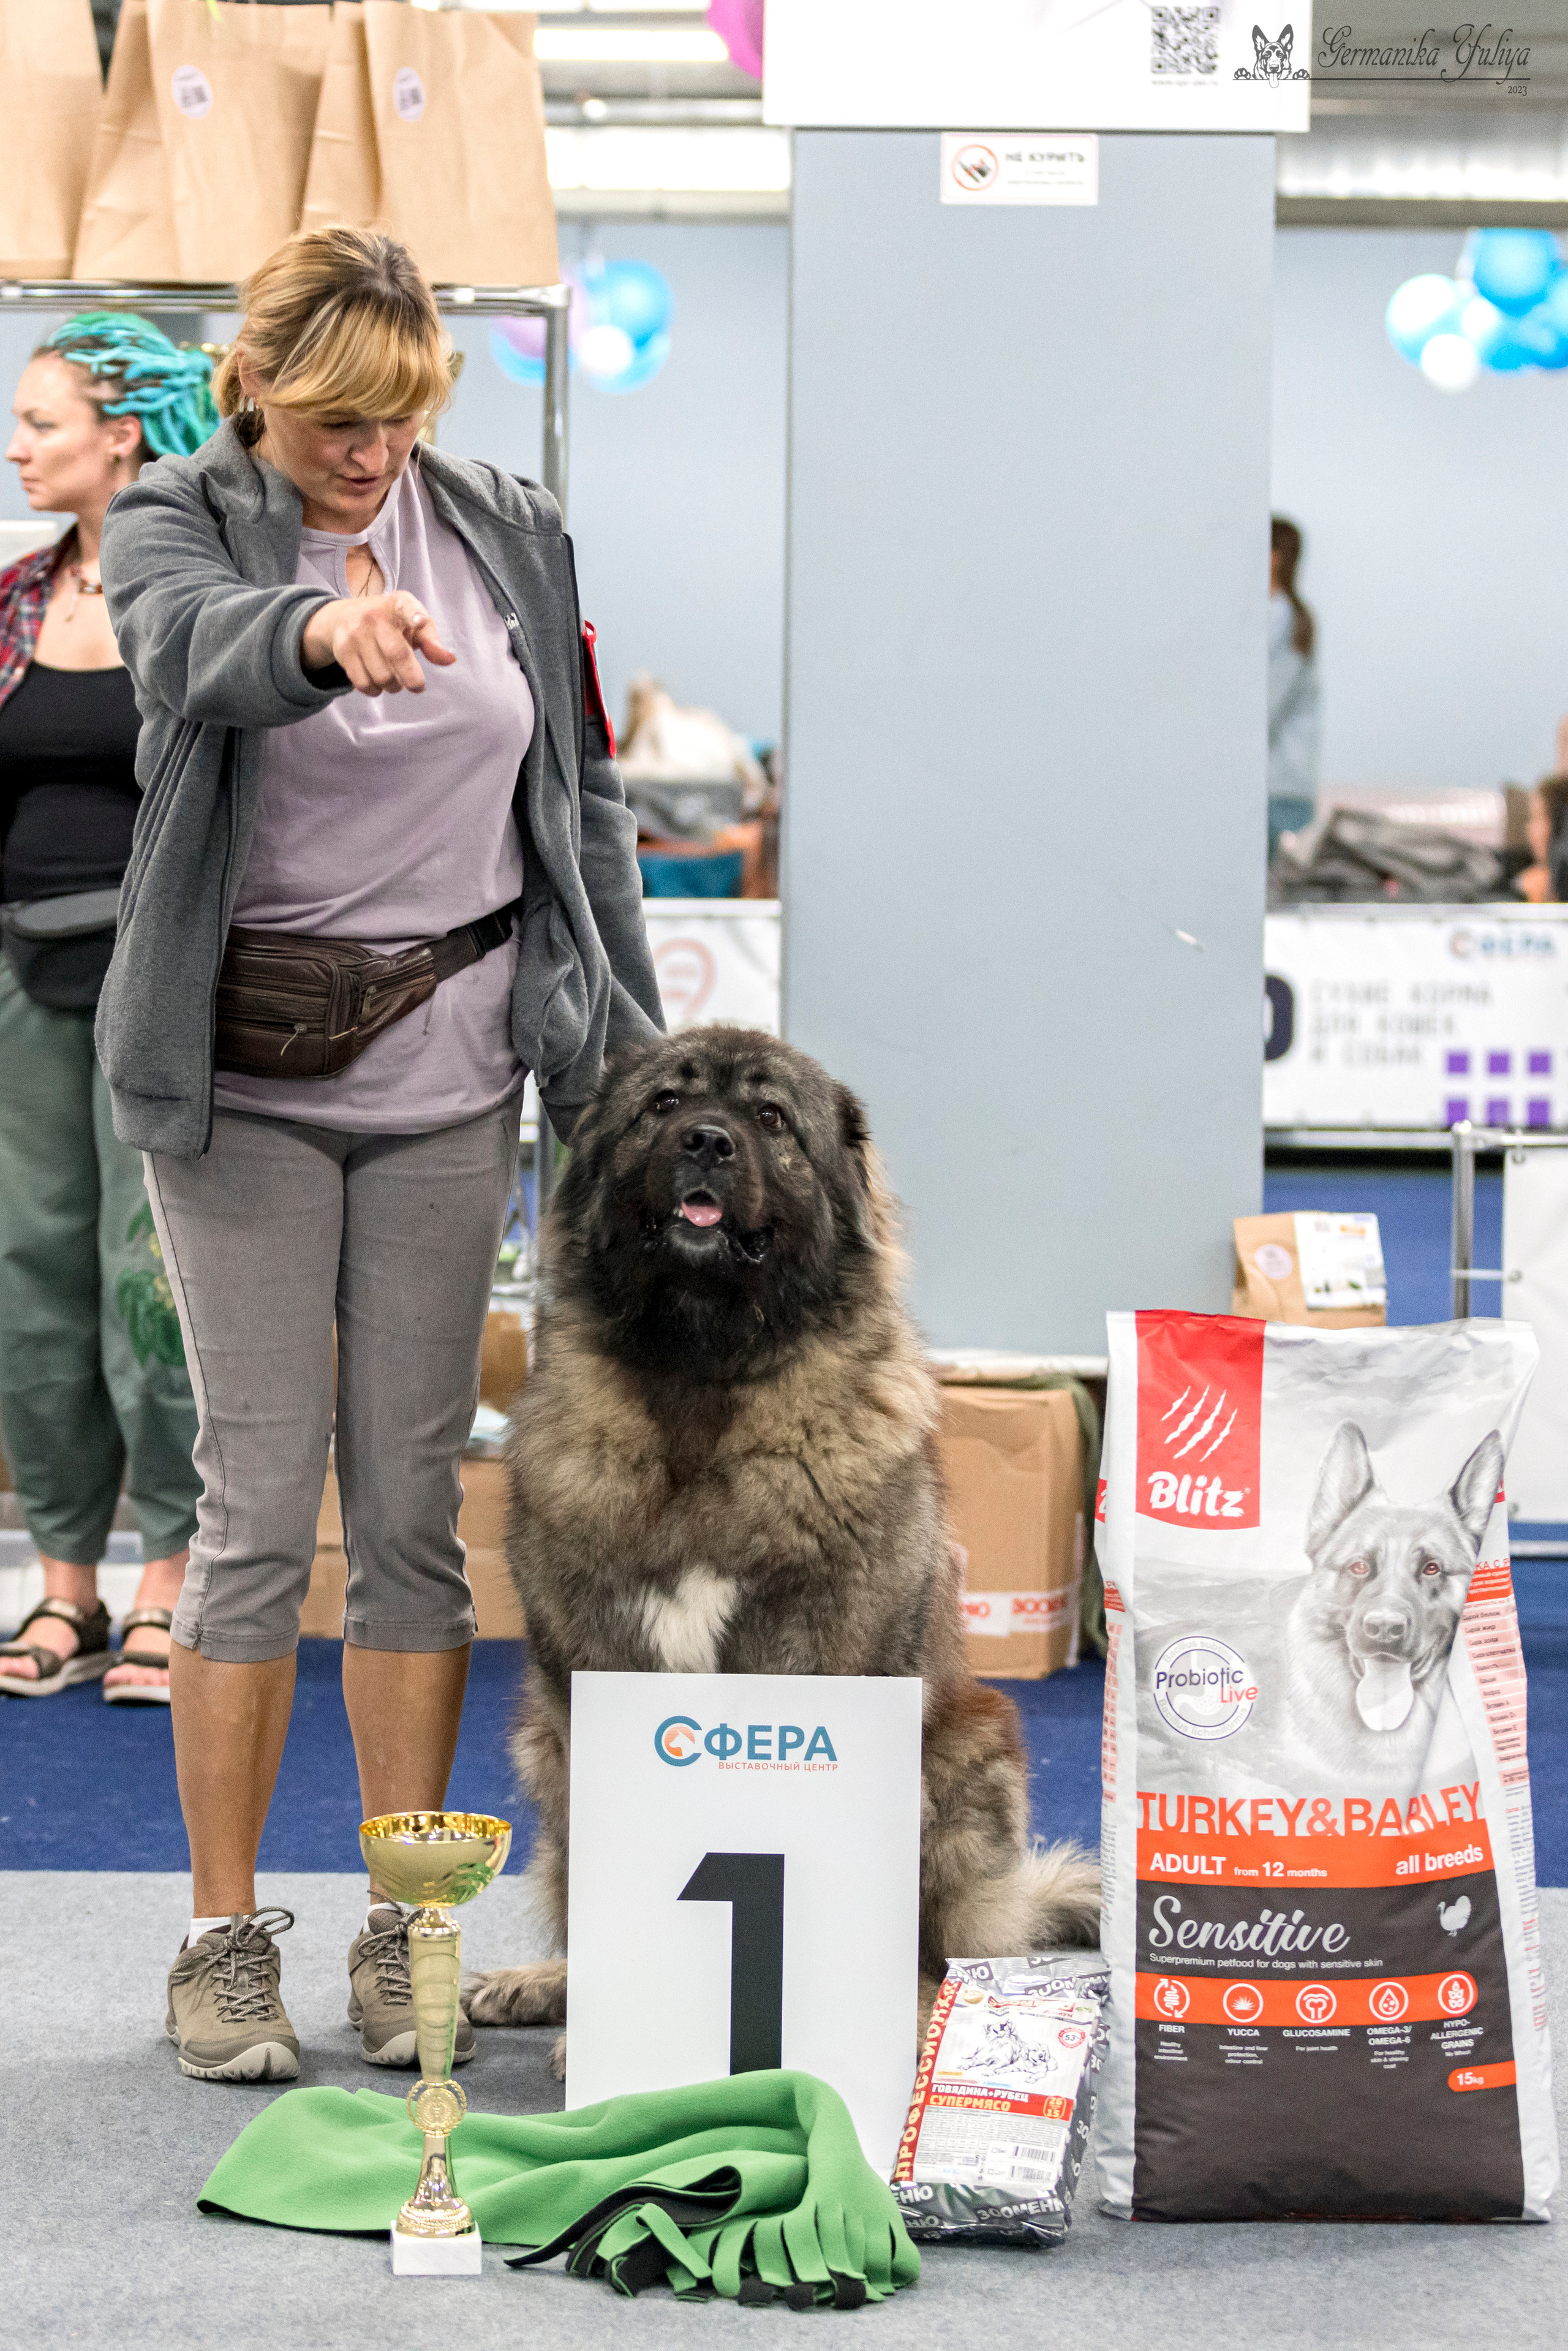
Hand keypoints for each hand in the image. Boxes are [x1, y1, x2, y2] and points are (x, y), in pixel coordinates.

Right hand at [302, 591, 456, 695]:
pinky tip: (377, 682)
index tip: (420, 622)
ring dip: (393, 686)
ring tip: (394, 679)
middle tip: (417, 686)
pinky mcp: (343, 650)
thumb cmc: (390, 623)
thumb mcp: (412, 623)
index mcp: (397, 604)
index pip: (406, 607)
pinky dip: (375, 690)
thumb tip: (449, 660)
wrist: (342, 617)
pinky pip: (364, 683)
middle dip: (412, 679)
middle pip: (398, 655)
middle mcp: (374, 615)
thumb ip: (431, 640)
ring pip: (382, 676)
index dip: (414, 615)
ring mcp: (356, 633)